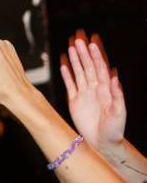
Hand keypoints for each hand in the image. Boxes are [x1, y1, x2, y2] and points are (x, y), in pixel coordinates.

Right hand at [60, 30, 125, 154]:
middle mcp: (95, 89)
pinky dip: (66, 75)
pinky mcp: (74, 101)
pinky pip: (70, 85)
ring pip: (78, 73)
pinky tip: (63, 65)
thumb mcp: (119, 113)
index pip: (100, 69)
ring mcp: (84, 94)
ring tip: (71, 47)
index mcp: (106, 90)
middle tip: (78, 39)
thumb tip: (115, 78)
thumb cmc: (114, 129)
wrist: (102, 143)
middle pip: (88, 67)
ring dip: (75, 60)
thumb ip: (117, 95)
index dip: (96, 56)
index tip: (91, 44)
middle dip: (84, 53)